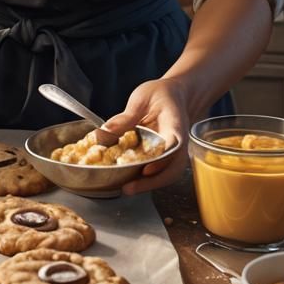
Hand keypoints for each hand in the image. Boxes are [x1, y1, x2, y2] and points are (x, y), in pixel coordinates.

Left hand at [101, 78, 190, 195]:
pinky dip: (147, 179)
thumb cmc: (160, 95)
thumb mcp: (141, 99)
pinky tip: (130, 181)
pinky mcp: (167, 157)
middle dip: (152, 182)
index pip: (173, 146)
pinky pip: (161, 171)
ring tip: (127, 189)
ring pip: (168, 174)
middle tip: (128, 188)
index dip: (161, 160)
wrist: (175, 95)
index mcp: (175, 125)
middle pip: (173, 169)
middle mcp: (179, 143)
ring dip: (149, 185)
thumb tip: (104, 131)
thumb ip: (125, 117)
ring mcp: (176, 153)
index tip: (146, 169)